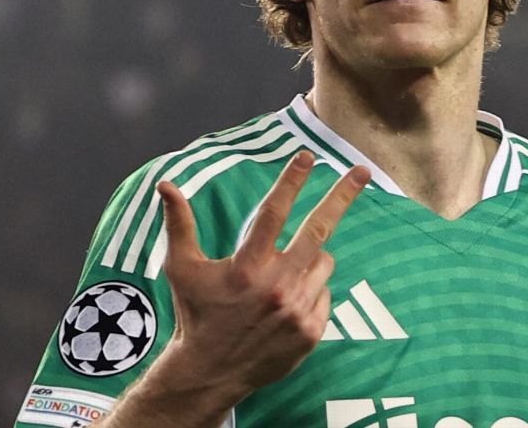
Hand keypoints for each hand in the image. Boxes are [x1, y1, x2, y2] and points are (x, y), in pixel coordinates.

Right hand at [152, 151, 368, 394]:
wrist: (211, 372)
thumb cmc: (196, 314)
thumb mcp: (182, 268)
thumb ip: (179, 224)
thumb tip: (165, 184)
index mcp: (246, 267)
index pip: (274, 213)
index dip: (291, 181)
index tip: (308, 156)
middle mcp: (276, 286)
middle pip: (318, 230)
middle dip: (342, 195)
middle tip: (362, 170)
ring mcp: (297, 310)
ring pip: (324, 262)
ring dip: (312, 257)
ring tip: (284, 274)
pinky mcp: (311, 331)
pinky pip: (325, 293)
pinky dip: (312, 289)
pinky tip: (287, 303)